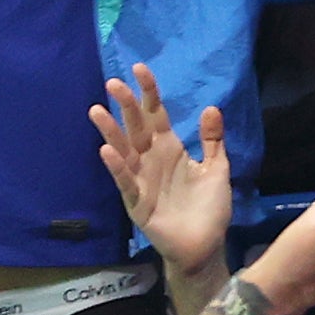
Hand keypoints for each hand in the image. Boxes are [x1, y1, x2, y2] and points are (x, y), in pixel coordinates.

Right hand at [91, 65, 230, 282]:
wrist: (206, 246)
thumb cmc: (209, 208)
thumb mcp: (217, 169)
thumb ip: (212, 140)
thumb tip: (211, 106)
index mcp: (169, 149)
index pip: (156, 114)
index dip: (148, 92)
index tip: (139, 68)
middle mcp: (151, 160)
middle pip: (136, 127)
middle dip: (125, 106)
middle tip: (113, 83)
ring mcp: (141, 180)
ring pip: (123, 151)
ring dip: (110, 132)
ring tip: (97, 110)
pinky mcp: (137, 203)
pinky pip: (125, 182)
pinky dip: (116, 167)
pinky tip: (107, 151)